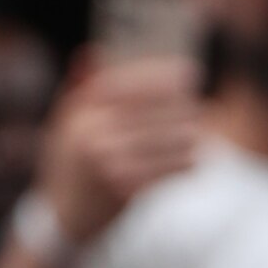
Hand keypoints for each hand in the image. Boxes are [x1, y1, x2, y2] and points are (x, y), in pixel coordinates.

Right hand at [34, 51, 203, 251]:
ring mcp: (109, 164)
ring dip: (191, 137)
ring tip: (199, 135)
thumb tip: (94, 50)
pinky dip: (187, 164)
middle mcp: (92, 134)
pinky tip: (196, 160)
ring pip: (169, 141)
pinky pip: (169, 170)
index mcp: (80, 111)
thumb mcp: (65, 122)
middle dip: (185, 109)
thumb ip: (81, 87)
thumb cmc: (71, 161)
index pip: (126, 83)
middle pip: (154, 111)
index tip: (190, 73)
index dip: (161, 76)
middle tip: (203, 109)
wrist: (64, 217)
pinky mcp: (125, 190)